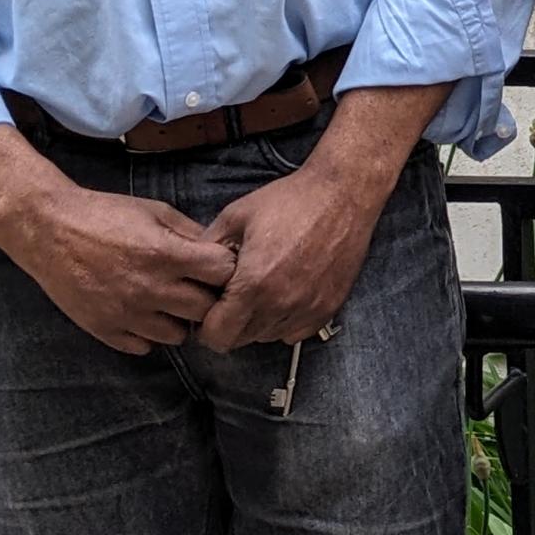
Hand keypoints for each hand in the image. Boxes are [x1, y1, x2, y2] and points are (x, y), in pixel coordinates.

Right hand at [0, 183, 237, 355]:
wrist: (50, 231)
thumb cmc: (106, 215)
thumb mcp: (156, 211)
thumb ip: (191, 233)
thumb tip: (221, 251)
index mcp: (166, 254)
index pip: (224, 274)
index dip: (227, 269)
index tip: (219, 266)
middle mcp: (150, 289)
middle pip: (205, 310)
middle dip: (208, 299)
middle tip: (198, 288)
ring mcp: (126, 314)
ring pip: (177, 336)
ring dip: (180, 320)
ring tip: (170, 302)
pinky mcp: (104, 330)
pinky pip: (143, 347)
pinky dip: (149, 334)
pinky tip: (143, 313)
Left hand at [195, 156, 388, 351]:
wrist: (343, 193)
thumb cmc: (291, 200)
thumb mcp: (236, 216)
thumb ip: (208, 248)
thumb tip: (190, 270)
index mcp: (254, 284)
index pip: (216, 336)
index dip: (207, 325)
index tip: (211, 308)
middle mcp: (281, 303)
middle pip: (241, 341)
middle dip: (231, 323)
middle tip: (235, 296)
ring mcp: (308, 308)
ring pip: (269, 337)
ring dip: (259, 322)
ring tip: (263, 290)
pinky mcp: (330, 306)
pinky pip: (297, 332)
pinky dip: (287, 320)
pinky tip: (286, 293)